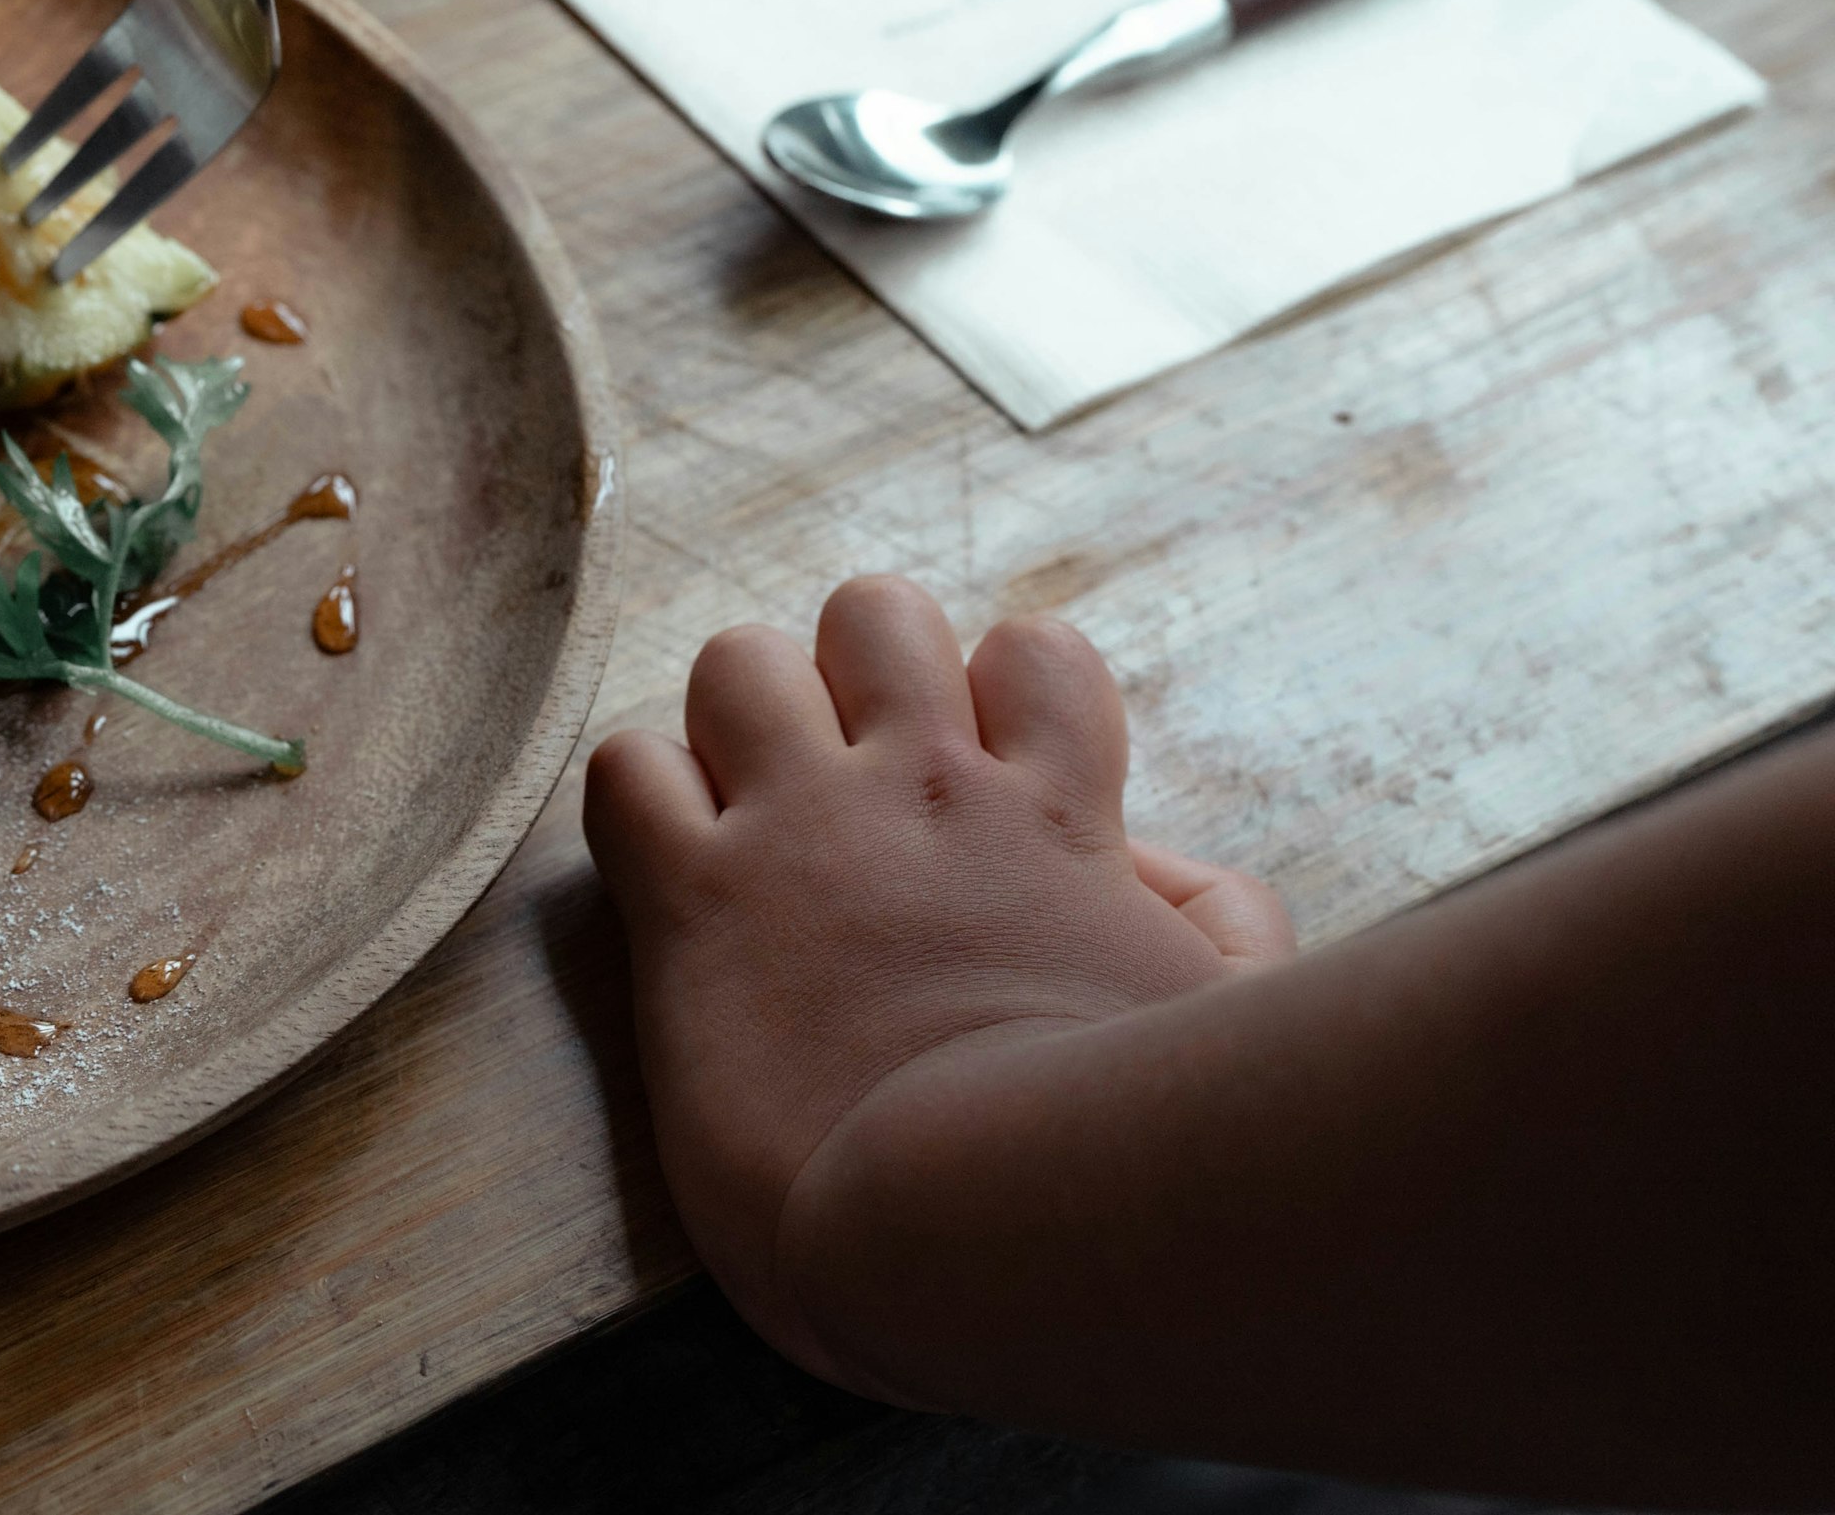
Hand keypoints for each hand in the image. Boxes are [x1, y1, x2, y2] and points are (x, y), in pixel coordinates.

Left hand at [585, 576, 1289, 1386]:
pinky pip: (626, 771)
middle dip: (849, 678)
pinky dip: (639, 803)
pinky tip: (673, 877)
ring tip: (749, 821)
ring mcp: (803, 832)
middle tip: (847, 787)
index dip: (996, 699)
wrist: (988, 1238)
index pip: (1034, 652)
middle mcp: (924, 789)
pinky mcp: (696, 902)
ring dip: (735, 726)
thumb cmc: (1126, 1161)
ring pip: (737, 662)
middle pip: (873, 613)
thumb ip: (1214, 918)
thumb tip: (1151, 866)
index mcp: (1054, 814)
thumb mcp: (1225, 1018)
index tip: (984, 786)